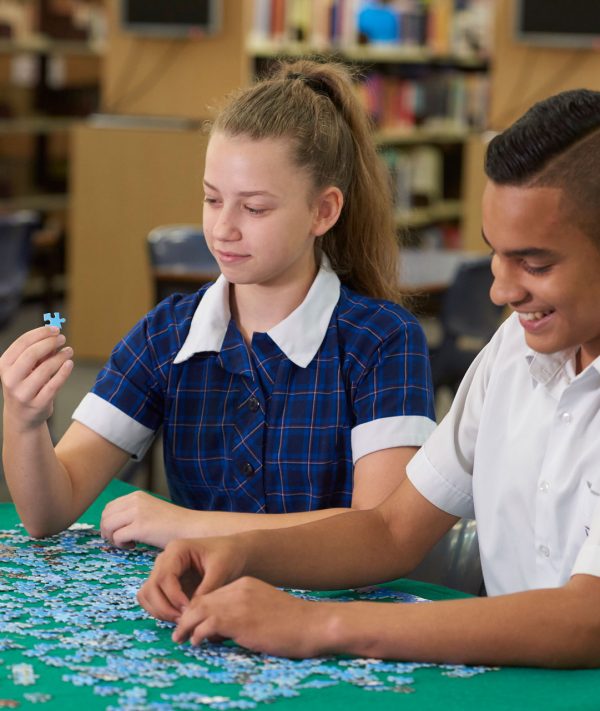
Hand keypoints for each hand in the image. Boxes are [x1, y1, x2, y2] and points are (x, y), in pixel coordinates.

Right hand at [0, 326, 72, 430]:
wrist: (22, 417)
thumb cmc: (25, 386)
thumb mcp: (26, 369)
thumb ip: (39, 353)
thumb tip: (54, 336)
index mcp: (4, 365)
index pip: (22, 343)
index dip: (40, 333)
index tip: (55, 329)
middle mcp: (10, 379)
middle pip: (32, 354)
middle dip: (50, 343)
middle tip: (62, 338)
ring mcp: (23, 393)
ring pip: (45, 369)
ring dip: (60, 357)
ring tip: (69, 351)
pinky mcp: (37, 404)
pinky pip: (54, 385)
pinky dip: (64, 372)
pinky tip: (69, 364)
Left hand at [101, 491, 194, 548]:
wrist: (190, 527)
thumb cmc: (173, 523)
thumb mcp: (151, 510)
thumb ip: (133, 512)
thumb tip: (111, 524)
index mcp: (137, 496)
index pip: (109, 507)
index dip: (109, 523)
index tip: (117, 533)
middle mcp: (135, 501)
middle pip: (105, 516)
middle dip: (107, 531)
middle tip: (119, 540)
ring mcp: (137, 513)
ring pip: (108, 526)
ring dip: (113, 538)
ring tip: (127, 543)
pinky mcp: (140, 527)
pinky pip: (117, 537)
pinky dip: (121, 545)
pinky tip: (134, 546)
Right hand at [137, 535, 247, 620]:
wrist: (236, 552)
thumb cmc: (230, 556)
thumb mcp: (221, 571)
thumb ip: (205, 591)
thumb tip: (190, 613)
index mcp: (177, 550)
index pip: (164, 577)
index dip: (173, 598)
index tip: (188, 611)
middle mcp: (165, 559)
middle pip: (150, 588)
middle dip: (164, 608)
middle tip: (184, 621)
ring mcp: (163, 571)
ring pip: (147, 595)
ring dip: (160, 611)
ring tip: (182, 621)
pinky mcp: (166, 584)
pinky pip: (152, 600)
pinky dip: (161, 611)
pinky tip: (180, 618)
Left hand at [172, 577, 327, 657]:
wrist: (311, 624)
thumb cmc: (292, 623)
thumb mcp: (263, 610)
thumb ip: (242, 613)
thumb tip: (219, 630)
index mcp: (246, 584)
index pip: (213, 594)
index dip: (199, 609)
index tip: (192, 623)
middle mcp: (238, 589)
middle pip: (202, 599)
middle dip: (187, 616)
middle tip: (179, 631)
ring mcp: (237, 603)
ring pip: (199, 610)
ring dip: (186, 626)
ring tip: (181, 638)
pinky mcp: (237, 620)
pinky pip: (206, 625)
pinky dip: (197, 634)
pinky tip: (197, 643)